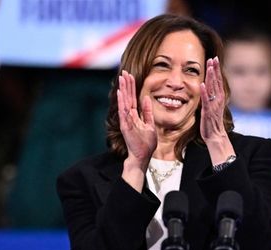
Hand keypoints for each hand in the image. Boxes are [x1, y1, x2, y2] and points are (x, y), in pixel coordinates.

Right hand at [118, 71, 155, 190]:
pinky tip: (120, 93)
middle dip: (126, 85)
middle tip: (124, 72)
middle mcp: (129, 117)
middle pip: (127, 97)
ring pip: (124, 102)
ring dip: (123, 90)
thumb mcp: (150, 125)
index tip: (130, 75)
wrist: (143, 156)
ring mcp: (126, 121)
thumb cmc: (146, 143)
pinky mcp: (126, 126)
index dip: (131, 87)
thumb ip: (148, 112)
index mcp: (135, 116)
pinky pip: (124, 112)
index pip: (132, 98)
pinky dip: (122, 102)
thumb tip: (148, 98)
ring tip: (122, 79)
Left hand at [200, 57, 233, 163]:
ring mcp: (214, 105)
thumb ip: (210, 96)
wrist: (215, 135)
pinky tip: (202, 84)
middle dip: (214, 69)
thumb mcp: (211, 105)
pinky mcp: (208, 111)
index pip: (218, 80)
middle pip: (217, 81)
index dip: (216, 69)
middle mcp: (218, 99)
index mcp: (219, 97)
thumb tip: (206, 87)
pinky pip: (206, 100)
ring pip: (213, 88)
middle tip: (213, 58)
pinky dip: (204, 92)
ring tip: (210, 66)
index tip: (214, 59)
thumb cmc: (212, 121)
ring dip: (211, 77)